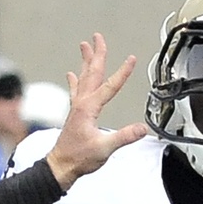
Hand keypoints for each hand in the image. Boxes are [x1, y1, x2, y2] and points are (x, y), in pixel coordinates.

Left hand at [45, 34, 146, 188]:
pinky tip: (71, 74)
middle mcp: (81, 104)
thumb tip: (142, 128)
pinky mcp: (74, 114)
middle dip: (97, 54)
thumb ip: (124, 137)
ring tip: (85, 45)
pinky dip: (75, 80)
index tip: (132, 59)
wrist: (60, 166)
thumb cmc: (78, 158)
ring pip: (83, 78)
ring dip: (85, 61)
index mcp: (89, 108)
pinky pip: (76, 91)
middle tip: (98, 37)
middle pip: (91, 73)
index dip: (123, 72)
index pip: (110, 86)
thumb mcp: (104, 148)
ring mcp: (77, 108)